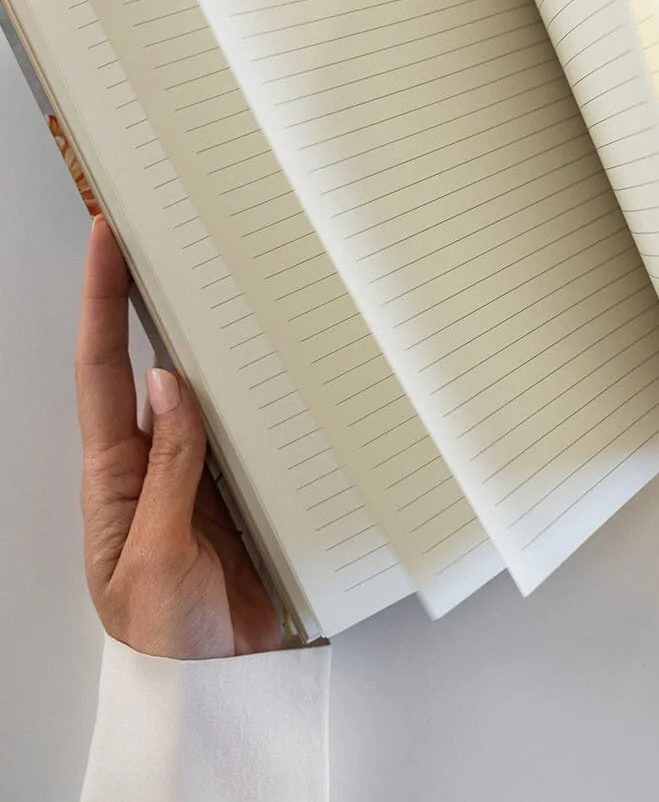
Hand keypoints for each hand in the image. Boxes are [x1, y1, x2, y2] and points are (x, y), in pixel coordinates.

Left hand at [76, 215, 283, 657]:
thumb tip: (169, 384)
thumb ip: (169, 470)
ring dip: (220, 341)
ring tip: (236, 283)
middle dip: (154, 299)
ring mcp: (205, 475)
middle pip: (155, 363)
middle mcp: (158, 463)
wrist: (223, 696)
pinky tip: (285, 367)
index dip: (101, 300)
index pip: (102, 368)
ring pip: (212, 389)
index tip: (106, 237)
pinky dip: (267, 394)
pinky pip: (255, 428)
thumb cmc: (168, 644)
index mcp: (115, 477)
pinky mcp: (248, 491)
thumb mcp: (158, 558)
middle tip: (172, 235)